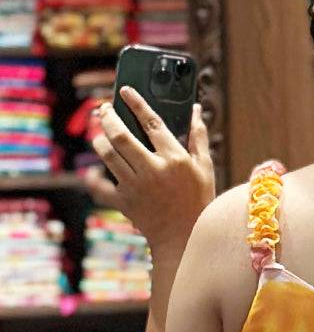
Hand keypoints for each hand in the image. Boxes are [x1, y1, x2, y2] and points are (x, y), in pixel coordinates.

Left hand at [85, 87, 214, 255]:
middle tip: (104, 109)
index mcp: (175, 159)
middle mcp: (153, 170)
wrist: (186, 239)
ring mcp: (136, 186)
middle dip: (108, 117)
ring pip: (108, 155)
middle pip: (121, 135)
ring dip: (100, 140)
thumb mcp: (204, 169)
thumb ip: (198, 138)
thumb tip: (194, 109)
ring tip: (100, 134)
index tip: (125, 91)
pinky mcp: (125, 202)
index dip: (137, 103)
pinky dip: (94, 180)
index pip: (152, 123)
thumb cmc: (198, 201)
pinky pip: (102, 186)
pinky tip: (92, 173)